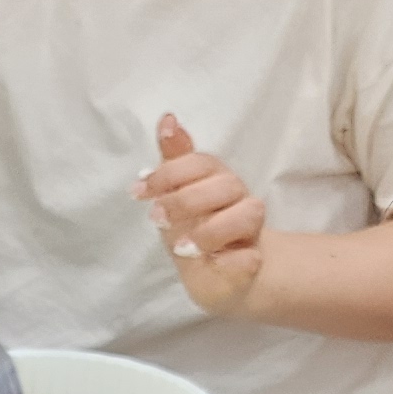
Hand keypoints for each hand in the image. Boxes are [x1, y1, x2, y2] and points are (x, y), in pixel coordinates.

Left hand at [134, 117, 264, 316]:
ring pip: (247, 215)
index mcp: (216, 179)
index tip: (138, 191)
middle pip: (226, 185)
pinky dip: (231, 261)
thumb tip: (168, 118)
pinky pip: (250, 258)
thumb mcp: (176, 194)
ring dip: (211, 230)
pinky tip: (211, 263)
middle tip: (157, 218)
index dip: (170, 173)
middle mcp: (238, 199)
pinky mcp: (254, 261)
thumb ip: (174, 159)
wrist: (217, 275)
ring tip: (181, 248)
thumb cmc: (194, 228)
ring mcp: (250, 230)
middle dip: (186, 201)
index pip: (201, 163)